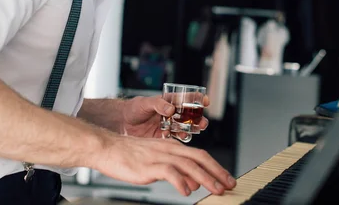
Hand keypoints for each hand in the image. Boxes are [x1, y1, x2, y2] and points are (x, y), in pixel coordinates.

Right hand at [92, 133, 235, 195]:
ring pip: (189, 165)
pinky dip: (180, 182)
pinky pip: (169, 172)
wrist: (108, 148)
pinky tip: (187, 192)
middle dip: (217, 172)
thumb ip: (176, 170)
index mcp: (172, 146)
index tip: (227, 178)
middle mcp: (169, 149)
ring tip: (216, 190)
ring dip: (205, 178)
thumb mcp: (157, 160)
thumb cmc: (130, 155)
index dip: (216, 166)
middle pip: (199, 158)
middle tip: (229, 184)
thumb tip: (193, 184)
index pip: (200, 155)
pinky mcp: (149, 165)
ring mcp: (160, 156)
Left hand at [121, 95, 208, 140]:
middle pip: (190, 116)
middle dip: (199, 119)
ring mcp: (169, 126)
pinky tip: (178, 137)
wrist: (122, 123)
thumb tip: (171, 109)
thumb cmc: (133, 108)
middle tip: (202, 122)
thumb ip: (158, 104)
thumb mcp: (145, 102)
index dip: (197, 99)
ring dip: (192, 130)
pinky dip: (179, 139)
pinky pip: (176, 140)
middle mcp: (172, 114)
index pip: (187, 98)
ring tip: (194, 131)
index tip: (205, 100)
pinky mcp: (163, 138)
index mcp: (169, 102)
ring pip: (186, 128)